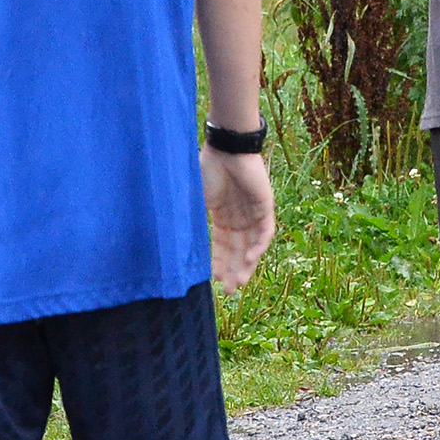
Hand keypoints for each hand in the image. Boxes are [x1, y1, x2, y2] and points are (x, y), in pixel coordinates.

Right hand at [202, 147, 276, 292]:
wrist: (227, 147)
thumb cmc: (208, 168)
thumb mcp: (196, 199)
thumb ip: (191, 219)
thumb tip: (173, 242)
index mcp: (222, 216)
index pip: (221, 246)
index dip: (218, 263)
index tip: (212, 280)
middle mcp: (239, 218)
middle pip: (237, 251)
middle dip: (233, 271)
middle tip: (228, 292)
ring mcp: (253, 213)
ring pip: (252, 246)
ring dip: (246, 265)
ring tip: (239, 282)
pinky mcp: (266, 206)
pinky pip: (265, 232)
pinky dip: (258, 246)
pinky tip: (249, 258)